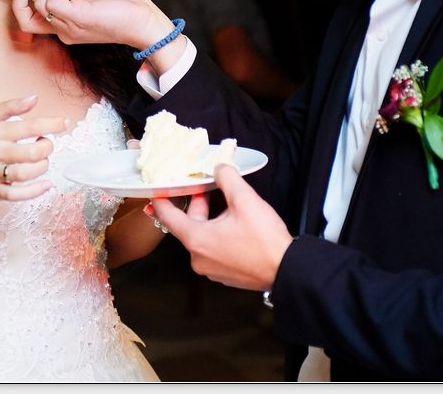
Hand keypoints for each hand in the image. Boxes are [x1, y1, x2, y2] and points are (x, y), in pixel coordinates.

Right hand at [0, 95, 69, 201]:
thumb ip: (11, 106)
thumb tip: (35, 98)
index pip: (30, 127)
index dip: (52, 124)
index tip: (64, 123)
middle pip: (32, 152)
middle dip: (47, 147)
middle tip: (46, 144)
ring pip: (28, 173)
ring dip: (43, 166)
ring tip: (42, 160)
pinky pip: (19, 194)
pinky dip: (36, 191)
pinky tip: (47, 184)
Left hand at [149, 164, 291, 290]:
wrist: (287, 270)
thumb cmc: (265, 241)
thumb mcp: (245, 200)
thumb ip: (227, 178)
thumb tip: (219, 168)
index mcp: (196, 240)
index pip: (168, 217)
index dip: (161, 200)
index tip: (156, 191)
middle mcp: (198, 258)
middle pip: (188, 225)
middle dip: (197, 205)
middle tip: (206, 188)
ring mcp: (211, 269)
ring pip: (202, 237)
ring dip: (209, 220)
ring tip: (226, 206)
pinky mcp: (224, 275)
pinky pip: (213, 250)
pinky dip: (218, 236)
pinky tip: (234, 226)